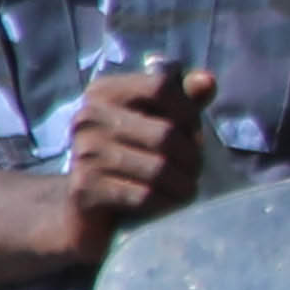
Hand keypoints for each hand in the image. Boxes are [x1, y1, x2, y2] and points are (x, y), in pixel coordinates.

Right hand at [64, 67, 211, 243]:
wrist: (81, 209)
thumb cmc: (127, 158)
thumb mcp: (152, 123)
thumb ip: (182, 100)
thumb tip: (208, 81)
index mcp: (103, 92)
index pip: (161, 86)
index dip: (189, 111)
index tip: (195, 133)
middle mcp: (88, 118)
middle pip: (166, 133)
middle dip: (192, 156)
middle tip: (195, 169)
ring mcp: (84, 154)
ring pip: (159, 169)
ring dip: (184, 184)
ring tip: (187, 188)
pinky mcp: (85, 190)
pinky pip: (144, 197)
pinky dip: (167, 203)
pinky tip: (170, 203)